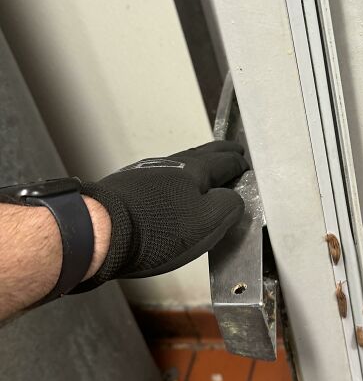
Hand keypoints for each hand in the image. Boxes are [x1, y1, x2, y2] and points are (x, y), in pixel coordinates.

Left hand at [77, 141, 248, 289]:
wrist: (100, 229)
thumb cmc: (156, 228)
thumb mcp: (208, 222)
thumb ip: (229, 206)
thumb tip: (234, 199)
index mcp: (195, 170)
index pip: (226, 162)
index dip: (239, 164)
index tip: (245, 165)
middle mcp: (171, 165)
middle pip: (202, 155)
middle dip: (219, 153)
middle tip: (230, 152)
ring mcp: (146, 174)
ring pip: (179, 164)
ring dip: (196, 164)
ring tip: (203, 169)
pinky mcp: (127, 188)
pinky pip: (159, 177)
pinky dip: (173, 179)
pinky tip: (168, 189)